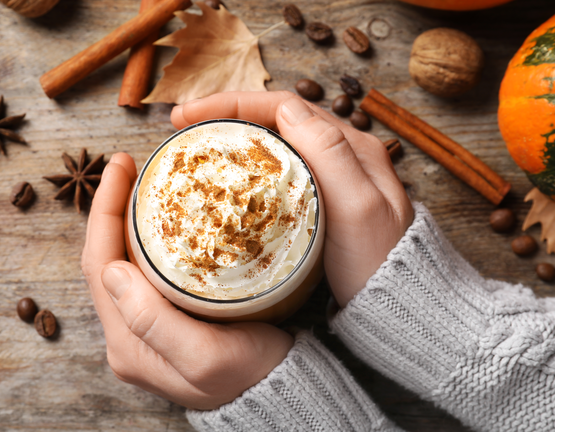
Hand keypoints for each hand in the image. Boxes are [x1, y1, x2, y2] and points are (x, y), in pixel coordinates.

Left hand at [81, 152, 293, 409]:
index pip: (99, 263)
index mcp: (128, 342)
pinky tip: (165, 216)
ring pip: (123, 262)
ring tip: (143, 181)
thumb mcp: (206, 356)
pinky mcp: (165, 322)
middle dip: (111, 207)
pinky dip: (148, 237)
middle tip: (130, 164)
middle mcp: (127, 336)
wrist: (280, 396)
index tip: (121, 165)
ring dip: (127, 220)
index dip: (104, 210)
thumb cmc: (251, 376)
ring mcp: (144, 330)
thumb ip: (153, 321)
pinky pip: (144, 270)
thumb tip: (111, 270)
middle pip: (105, 258)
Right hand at [171, 91, 413, 306]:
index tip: (186, 116)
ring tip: (194, 147)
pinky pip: (275, 175)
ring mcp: (328, 181)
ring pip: (272, 145)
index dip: (230, 103)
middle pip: (273, 119)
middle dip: (224, 115)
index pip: (281, 106)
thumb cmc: (380, 265)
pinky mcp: (318, 207)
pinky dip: (244, 169)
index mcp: (350, 146)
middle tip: (181, 126)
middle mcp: (340, 156)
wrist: (400, 308)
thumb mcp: (360, 208)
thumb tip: (287, 108)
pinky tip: (223, 182)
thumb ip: (330, 155)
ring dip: (232, 138)